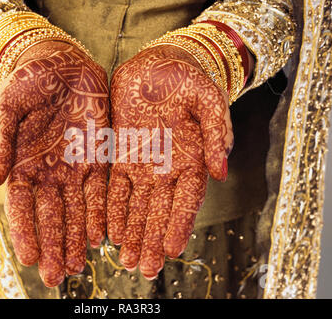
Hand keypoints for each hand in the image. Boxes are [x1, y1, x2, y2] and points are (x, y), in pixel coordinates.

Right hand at [0, 41, 108, 286]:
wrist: (63, 63)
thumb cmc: (28, 81)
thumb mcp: (7, 106)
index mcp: (23, 164)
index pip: (22, 207)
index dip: (25, 233)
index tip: (30, 259)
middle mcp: (48, 172)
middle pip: (51, 216)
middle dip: (54, 245)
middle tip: (59, 276)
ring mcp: (74, 167)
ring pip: (76, 210)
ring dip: (77, 237)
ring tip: (80, 264)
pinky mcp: (98, 157)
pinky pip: (100, 190)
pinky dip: (100, 213)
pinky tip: (102, 235)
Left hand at [107, 45, 233, 278]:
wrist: (161, 64)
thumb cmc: (189, 80)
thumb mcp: (210, 101)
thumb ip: (217, 134)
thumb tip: (221, 172)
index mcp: (192, 160)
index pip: (187, 200)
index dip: (179, 225)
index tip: (172, 250)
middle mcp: (167, 168)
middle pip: (159, 211)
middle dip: (152, 240)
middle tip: (146, 268)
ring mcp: (144, 163)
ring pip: (136, 206)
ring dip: (132, 233)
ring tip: (127, 259)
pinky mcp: (121, 154)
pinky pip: (115, 186)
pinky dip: (113, 209)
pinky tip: (110, 231)